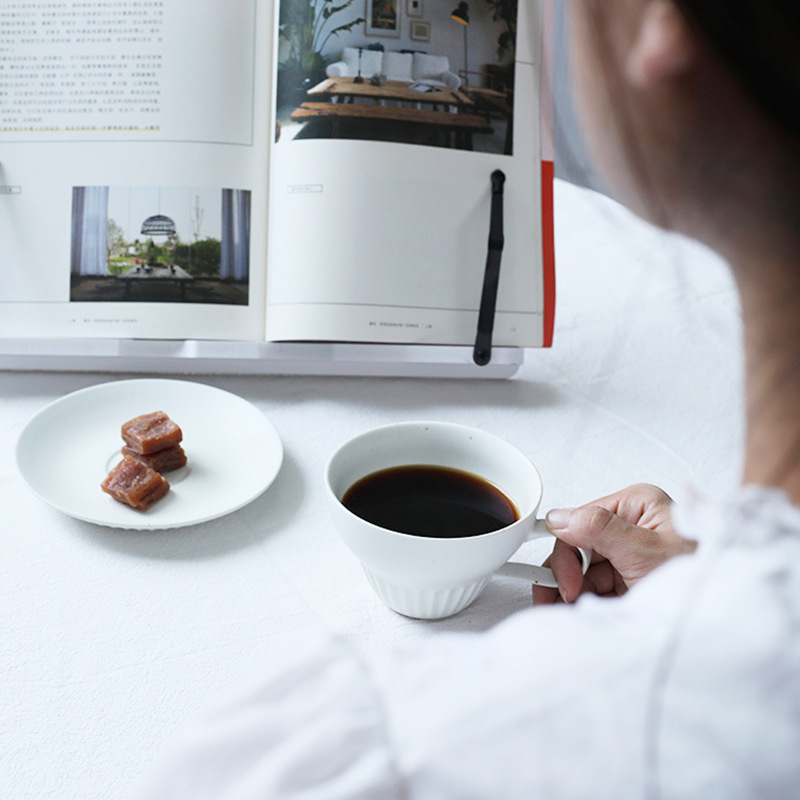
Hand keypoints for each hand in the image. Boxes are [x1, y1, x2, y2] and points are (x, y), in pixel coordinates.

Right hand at [532, 483, 695, 604]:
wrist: (720, 620)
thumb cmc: (698, 579)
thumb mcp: (645, 551)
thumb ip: (599, 528)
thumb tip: (560, 516)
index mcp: (637, 505)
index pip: (581, 519)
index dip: (567, 551)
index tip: (564, 581)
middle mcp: (631, 526)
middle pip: (578, 546)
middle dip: (567, 575)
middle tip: (563, 599)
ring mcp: (628, 555)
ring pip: (581, 570)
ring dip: (571, 591)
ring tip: (569, 611)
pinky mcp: (628, 580)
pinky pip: (592, 588)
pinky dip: (582, 602)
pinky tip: (580, 613)